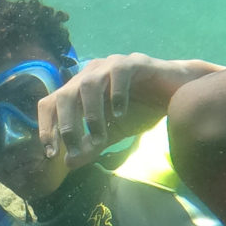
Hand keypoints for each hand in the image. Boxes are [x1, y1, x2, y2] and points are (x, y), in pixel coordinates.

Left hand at [37, 53, 224, 168]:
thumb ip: (90, 146)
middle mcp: (90, 73)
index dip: (46, 128)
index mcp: (79, 89)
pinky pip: (118, 74)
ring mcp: (110, 65)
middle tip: (75, 150)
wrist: (178, 93)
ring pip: (88, 85)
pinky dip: (116, 96)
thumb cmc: (140, 110)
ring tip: (100, 137)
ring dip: (90, 115)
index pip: (50, 103)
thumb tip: (68, 163)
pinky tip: (120, 114)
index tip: (52, 154)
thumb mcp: (111, 133)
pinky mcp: (134, 62)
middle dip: (67, 126)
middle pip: (64, 95)